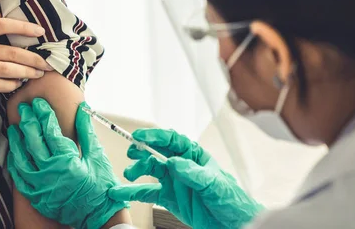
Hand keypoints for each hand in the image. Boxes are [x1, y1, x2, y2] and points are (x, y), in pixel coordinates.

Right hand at [0, 17, 52, 100]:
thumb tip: (2, 21)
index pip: (2, 25)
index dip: (24, 28)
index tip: (40, 31)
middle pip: (10, 53)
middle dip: (33, 59)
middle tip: (47, 63)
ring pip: (6, 70)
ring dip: (25, 73)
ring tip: (36, 74)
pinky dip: (9, 85)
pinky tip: (17, 84)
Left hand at [7, 99, 127, 228]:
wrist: (98, 215)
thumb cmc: (101, 185)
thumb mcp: (97, 156)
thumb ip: (86, 132)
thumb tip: (82, 109)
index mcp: (66, 160)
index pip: (50, 131)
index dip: (43, 114)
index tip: (38, 103)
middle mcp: (50, 173)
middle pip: (33, 141)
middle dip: (27, 121)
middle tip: (23, 108)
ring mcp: (40, 186)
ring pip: (21, 159)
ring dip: (16, 142)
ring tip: (13, 128)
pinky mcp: (36, 198)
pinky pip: (19, 179)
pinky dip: (15, 164)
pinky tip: (13, 154)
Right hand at [108, 129, 263, 228]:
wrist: (233, 223)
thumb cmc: (231, 200)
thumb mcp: (214, 184)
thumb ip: (194, 173)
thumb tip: (174, 162)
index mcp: (194, 155)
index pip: (172, 140)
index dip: (155, 135)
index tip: (140, 135)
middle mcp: (181, 166)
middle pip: (157, 152)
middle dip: (143, 150)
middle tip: (132, 152)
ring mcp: (174, 181)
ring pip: (150, 171)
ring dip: (137, 170)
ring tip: (129, 175)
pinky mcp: (169, 198)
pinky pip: (148, 193)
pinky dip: (134, 192)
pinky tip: (121, 191)